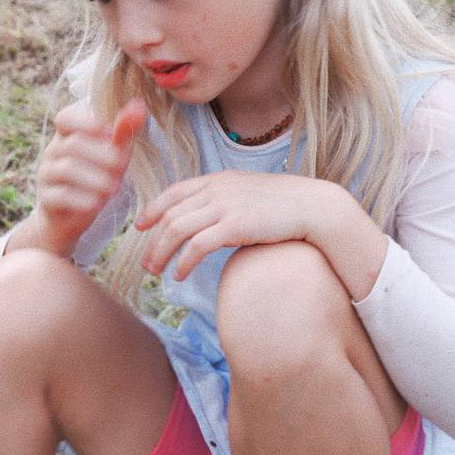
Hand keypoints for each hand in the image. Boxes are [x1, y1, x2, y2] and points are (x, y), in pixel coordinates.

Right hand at [31, 98, 147, 256]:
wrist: (68, 216)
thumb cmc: (95, 177)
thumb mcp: (112, 153)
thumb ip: (123, 130)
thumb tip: (140, 105)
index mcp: (67, 135)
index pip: (66, 117)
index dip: (87, 123)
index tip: (110, 133)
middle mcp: (53, 151)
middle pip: (73, 144)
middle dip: (101, 154)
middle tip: (122, 167)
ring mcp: (46, 174)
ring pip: (67, 169)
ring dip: (95, 178)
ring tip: (114, 189)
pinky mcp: (46, 199)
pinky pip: (61, 195)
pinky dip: (82, 199)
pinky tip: (98, 203)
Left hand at [134, 172, 338, 279]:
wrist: (314, 207)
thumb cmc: (286, 206)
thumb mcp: (250, 193)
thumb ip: (227, 201)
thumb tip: (212, 220)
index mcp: (219, 179)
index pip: (175, 191)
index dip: (153, 208)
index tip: (140, 226)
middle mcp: (217, 189)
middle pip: (171, 215)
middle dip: (153, 241)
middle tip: (146, 264)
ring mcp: (225, 206)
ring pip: (177, 230)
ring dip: (161, 254)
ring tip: (156, 273)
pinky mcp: (235, 226)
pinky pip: (197, 246)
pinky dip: (183, 262)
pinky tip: (179, 275)